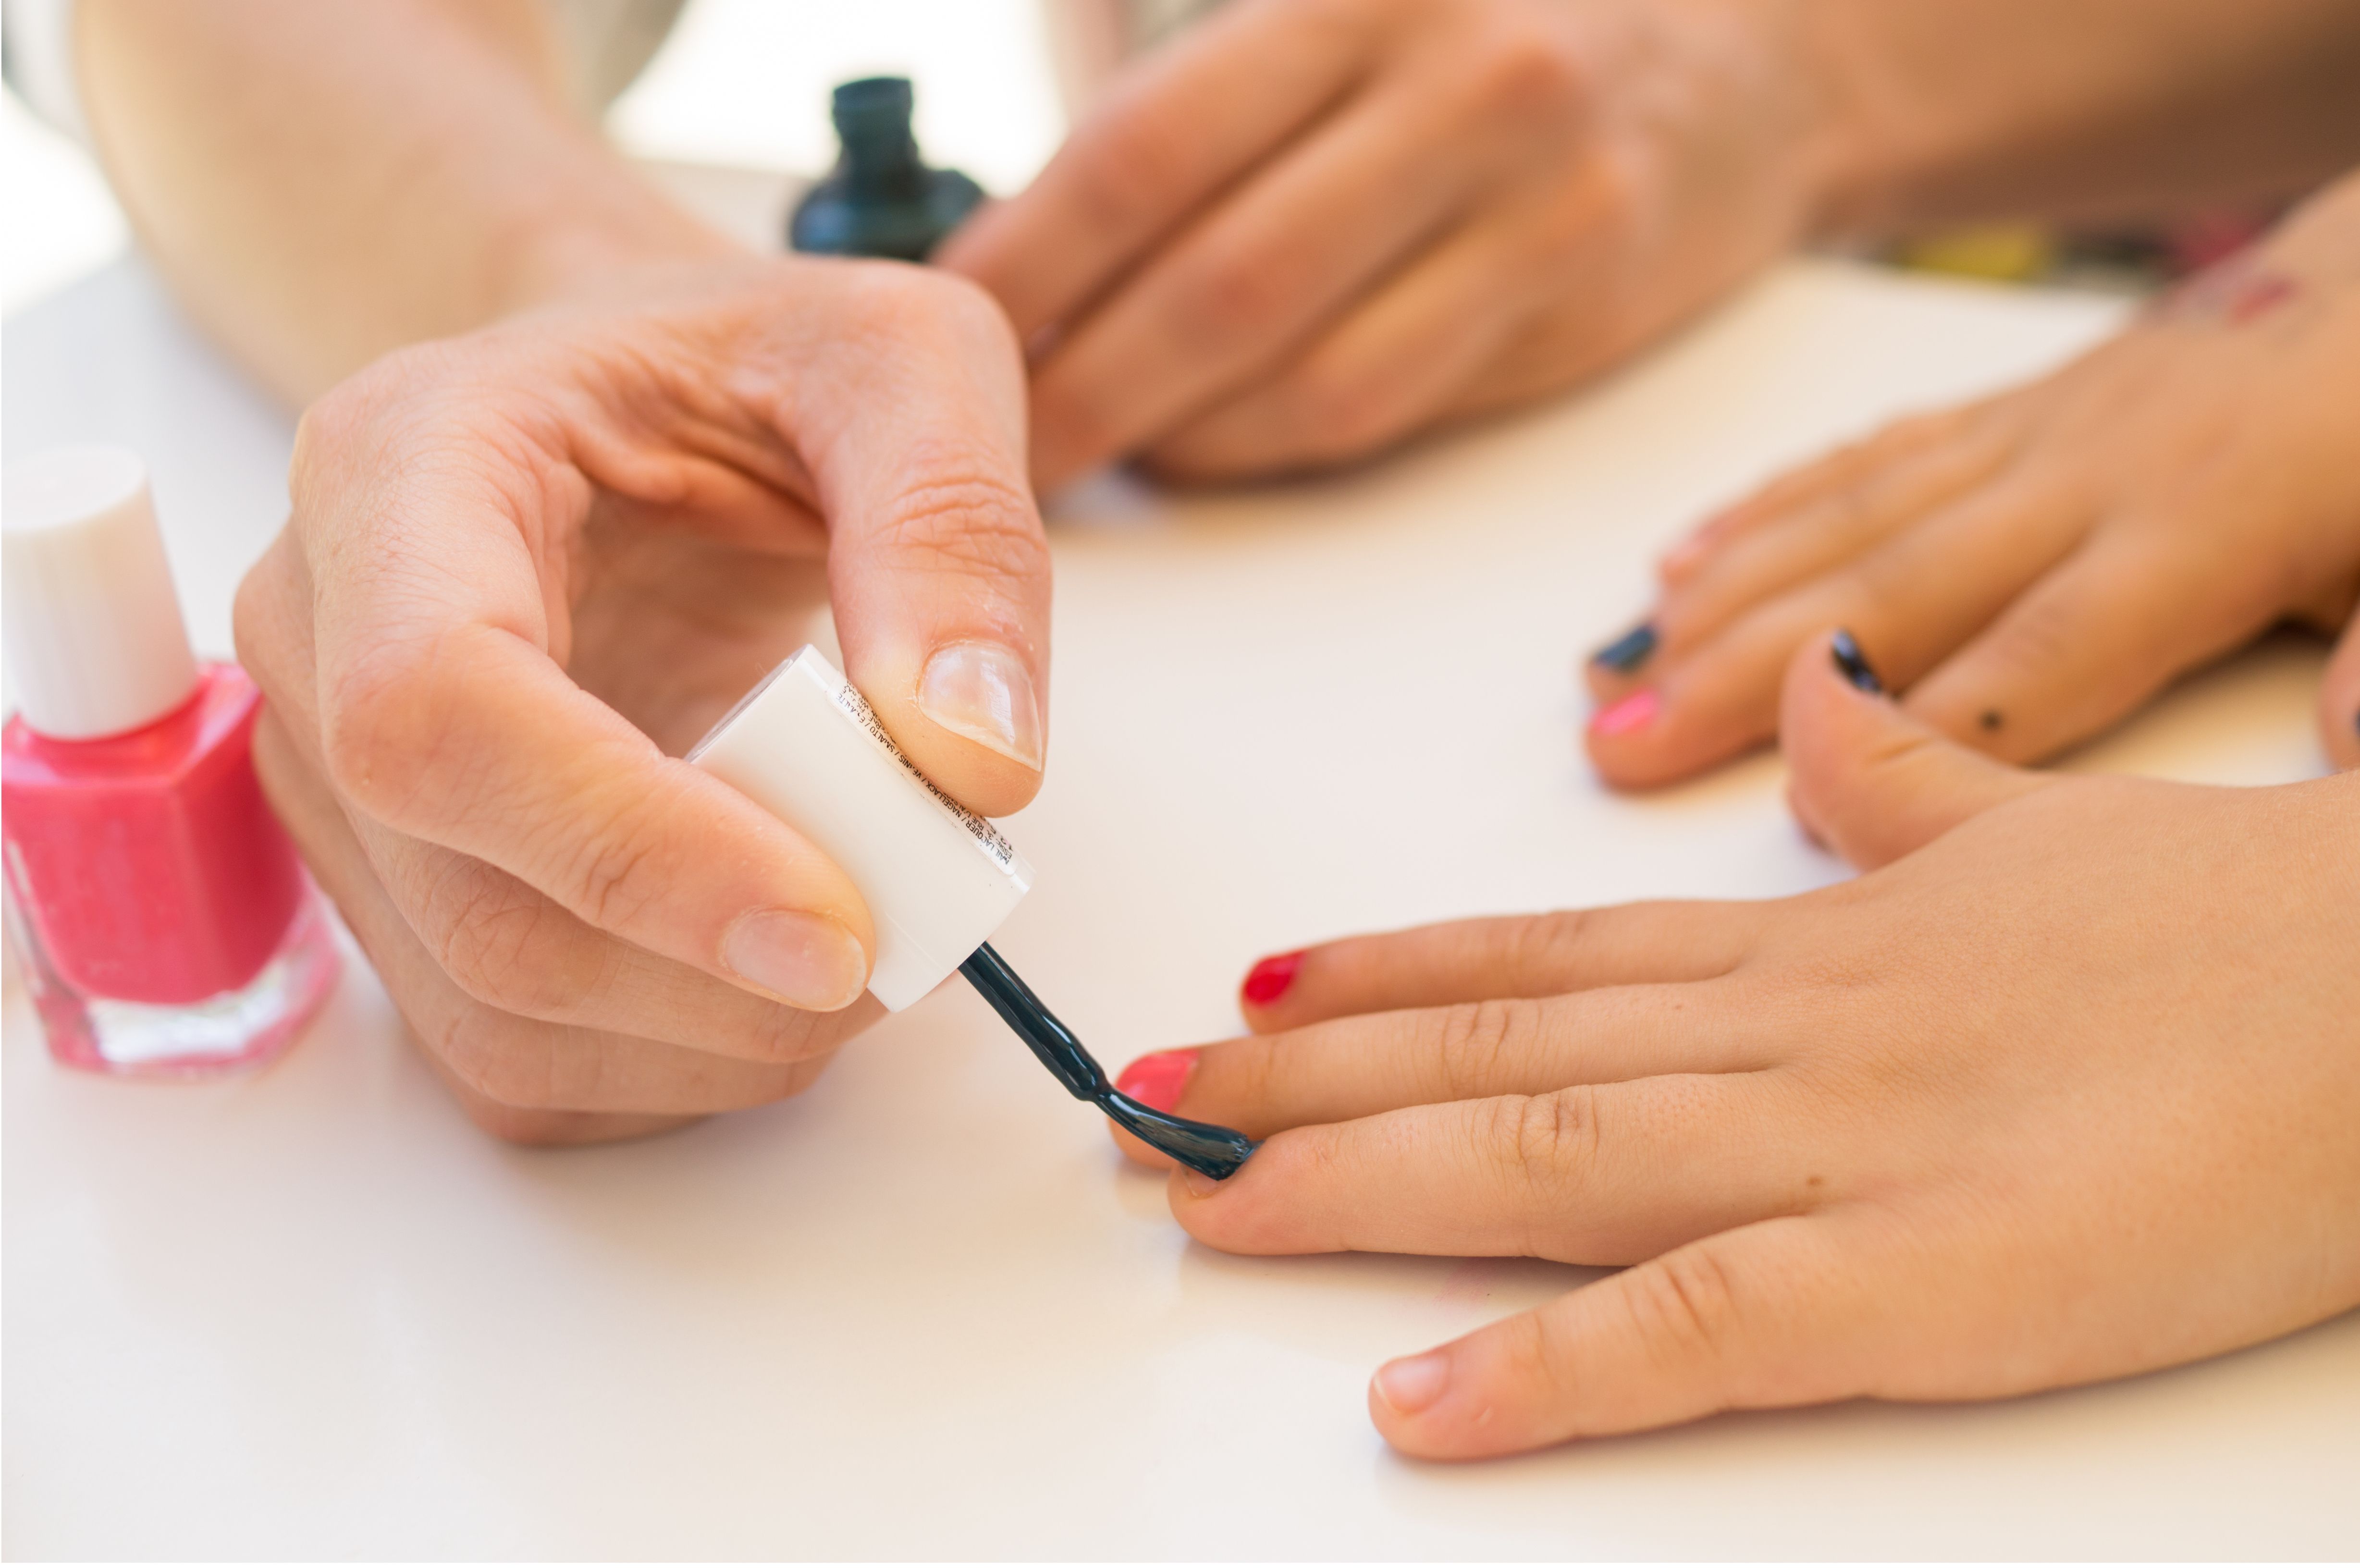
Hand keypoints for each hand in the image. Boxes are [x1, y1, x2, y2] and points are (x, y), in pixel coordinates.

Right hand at [235, 258, 1048, 1141]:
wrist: (644, 409)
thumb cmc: (747, 366)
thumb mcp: (899, 361)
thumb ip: (952, 527)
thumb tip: (974, 762)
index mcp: (401, 472)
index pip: (437, 712)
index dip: (635, 850)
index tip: (838, 926)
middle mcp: (321, 643)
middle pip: (475, 904)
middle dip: (717, 975)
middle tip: (909, 941)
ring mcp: (342, 791)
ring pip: (493, 1013)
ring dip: (715, 1039)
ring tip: (872, 955)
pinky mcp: (400, 894)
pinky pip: (512, 1060)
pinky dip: (674, 1067)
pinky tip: (778, 987)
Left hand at [940, 0, 1823, 487]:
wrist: (1748, 65)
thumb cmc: (1494, 43)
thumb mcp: (1353, 9)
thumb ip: (1211, 107)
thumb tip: (1026, 248)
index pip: (1148, 148)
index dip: (1029, 259)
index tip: (944, 330)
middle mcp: (1462, 88)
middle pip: (1219, 280)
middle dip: (1083, 386)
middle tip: (994, 449)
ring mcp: (1535, 210)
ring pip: (1305, 376)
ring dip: (1171, 441)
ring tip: (1077, 465)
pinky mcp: (1577, 315)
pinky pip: (1387, 416)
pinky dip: (1270, 450)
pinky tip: (1202, 451)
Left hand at [1109, 631, 2359, 1455]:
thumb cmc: (2240, 930)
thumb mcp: (2031, 834)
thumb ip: (1896, 786)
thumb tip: (1812, 711)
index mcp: (1809, 944)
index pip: (1543, 948)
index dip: (1379, 971)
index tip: (1251, 987)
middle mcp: (1787, 1032)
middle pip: (1497, 1045)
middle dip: (1302, 1082)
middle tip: (1139, 1102)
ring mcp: (1849, 1151)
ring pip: (1547, 1152)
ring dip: (1355, 1182)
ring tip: (1201, 1205)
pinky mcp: (1938, 1282)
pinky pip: (1703, 1325)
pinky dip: (1552, 1367)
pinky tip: (1418, 1398)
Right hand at [1584, 170, 2359, 787]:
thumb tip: (2352, 747)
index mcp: (2191, 536)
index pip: (2041, 654)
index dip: (1922, 730)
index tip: (1800, 799)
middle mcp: (2079, 482)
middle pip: (1889, 592)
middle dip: (1738, 676)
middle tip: (1617, 749)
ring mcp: (2022, 440)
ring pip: (1844, 526)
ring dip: (1712, 605)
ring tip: (1605, 679)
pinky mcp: (1995, 413)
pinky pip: (1856, 462)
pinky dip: (1754, 515)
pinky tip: (1669, 562)